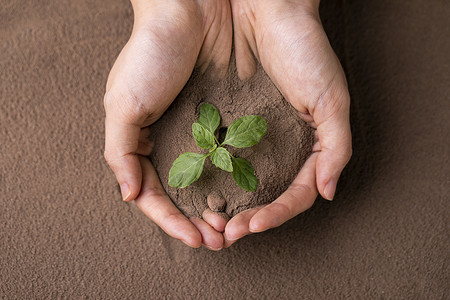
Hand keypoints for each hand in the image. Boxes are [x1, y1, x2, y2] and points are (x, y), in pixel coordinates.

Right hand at [104, 0, 231, 249]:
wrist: (189, 11)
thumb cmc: (149, 54)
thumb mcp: (122, 104)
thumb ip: (119, 152)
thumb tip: (127, 194)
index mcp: (144, 142)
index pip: (154, 194)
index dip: (171, 220)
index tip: (194, 238)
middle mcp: (173, 141)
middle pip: (184, 194)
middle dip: (199, 220)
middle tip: (218, 240)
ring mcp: (200, 131)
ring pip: (209, 180)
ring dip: (219, 205)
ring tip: (233, 226)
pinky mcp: (225, 117)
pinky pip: (230, 156)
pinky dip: (235, 179)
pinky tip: (244, 194)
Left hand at [221, 0, 351, 245]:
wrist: (264, 9)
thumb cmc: (304, 49)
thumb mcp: (331, 99)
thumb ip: (335, 147)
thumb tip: (328, 192)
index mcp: (306, 144)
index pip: (294, 194)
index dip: (275, 215)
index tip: (251, 225)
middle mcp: (277, 144)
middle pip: (265, 195)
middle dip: (248, 219)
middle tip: (227, 234)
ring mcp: (250, 135)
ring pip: (239, 183)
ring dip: (226, 206)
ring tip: (211, 223)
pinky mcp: (225, 120)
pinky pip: (216, 158)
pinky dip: (210, 179)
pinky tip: (200, 192)